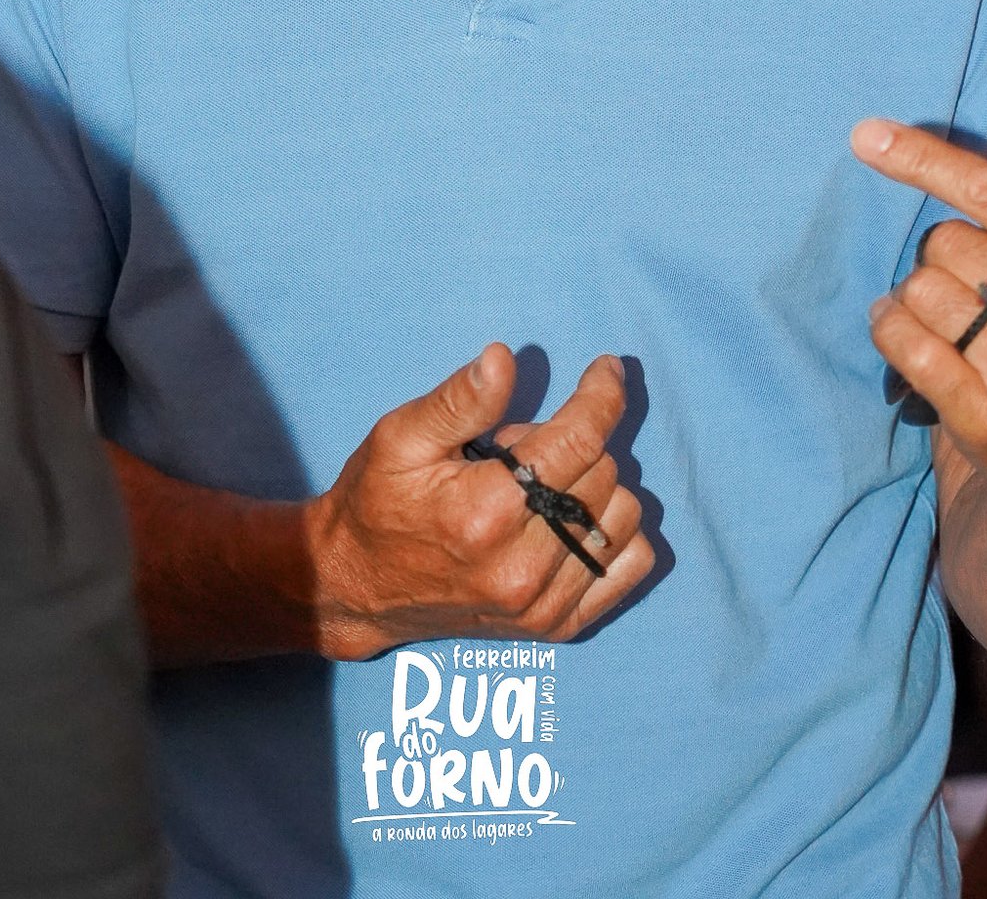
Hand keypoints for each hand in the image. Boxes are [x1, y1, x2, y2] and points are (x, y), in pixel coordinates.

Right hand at [306, 342, 653, 658]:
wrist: (356, 588)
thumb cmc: (376, 502)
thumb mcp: (401, 438)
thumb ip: (460, 400)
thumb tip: (504, 359)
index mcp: (484, 512)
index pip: (578, 441)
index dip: (602, 395)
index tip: (605, 368)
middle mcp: (521, 566)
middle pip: (601, 472)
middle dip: (574, 438)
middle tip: (520, 444)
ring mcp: (543, 604)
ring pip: (623, 515)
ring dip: (596, 484)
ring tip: (538, 485)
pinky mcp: (556, 627)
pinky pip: (630, 566)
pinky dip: (617, 531)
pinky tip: (574, 517)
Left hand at [852, 63, 986, 544]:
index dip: (925, 160)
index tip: (865, 135)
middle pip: (943, 242)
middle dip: (944, 256)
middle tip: (980, 287)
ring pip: (918, 290)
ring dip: (917, 297)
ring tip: (958, 321)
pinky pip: (903, 344)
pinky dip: (891, 330)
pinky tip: (914, 339)